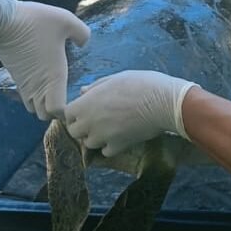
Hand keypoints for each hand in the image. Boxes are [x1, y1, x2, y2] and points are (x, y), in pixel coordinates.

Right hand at [0, 0, 90, 120]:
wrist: (1, 20)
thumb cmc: (35, 21)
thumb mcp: (66, 20)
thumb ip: (81, 33)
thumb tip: (84, 43)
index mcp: (53, 77)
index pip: (57, 111)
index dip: (67, 110)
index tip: (74, 100)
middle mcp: (38, 85)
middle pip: (45, 115)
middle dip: (55, 112)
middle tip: (65, 98)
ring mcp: (24, 84)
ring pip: (33, 108)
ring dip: (42, 105)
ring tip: (53, 91)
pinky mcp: (15, 78)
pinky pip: (25, 97)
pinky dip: (33, 97)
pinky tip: (42, 81)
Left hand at [65, 71, 198, 157]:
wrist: (163, 102)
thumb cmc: (141, 84)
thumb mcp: (116, 78)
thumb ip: (96, 87)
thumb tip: (83, 92)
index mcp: (87, 103)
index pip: (67, 114)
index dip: (75, 113)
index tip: (85, 111)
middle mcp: (90, 121)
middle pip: (74, 132)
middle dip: (82, 127)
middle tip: (95, 121)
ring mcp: (103, 136)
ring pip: (89, 143)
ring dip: (95, 138)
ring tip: (109, 129)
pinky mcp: (118, 146)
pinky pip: (106, 151)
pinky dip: (110, 147)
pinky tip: (119, 138)